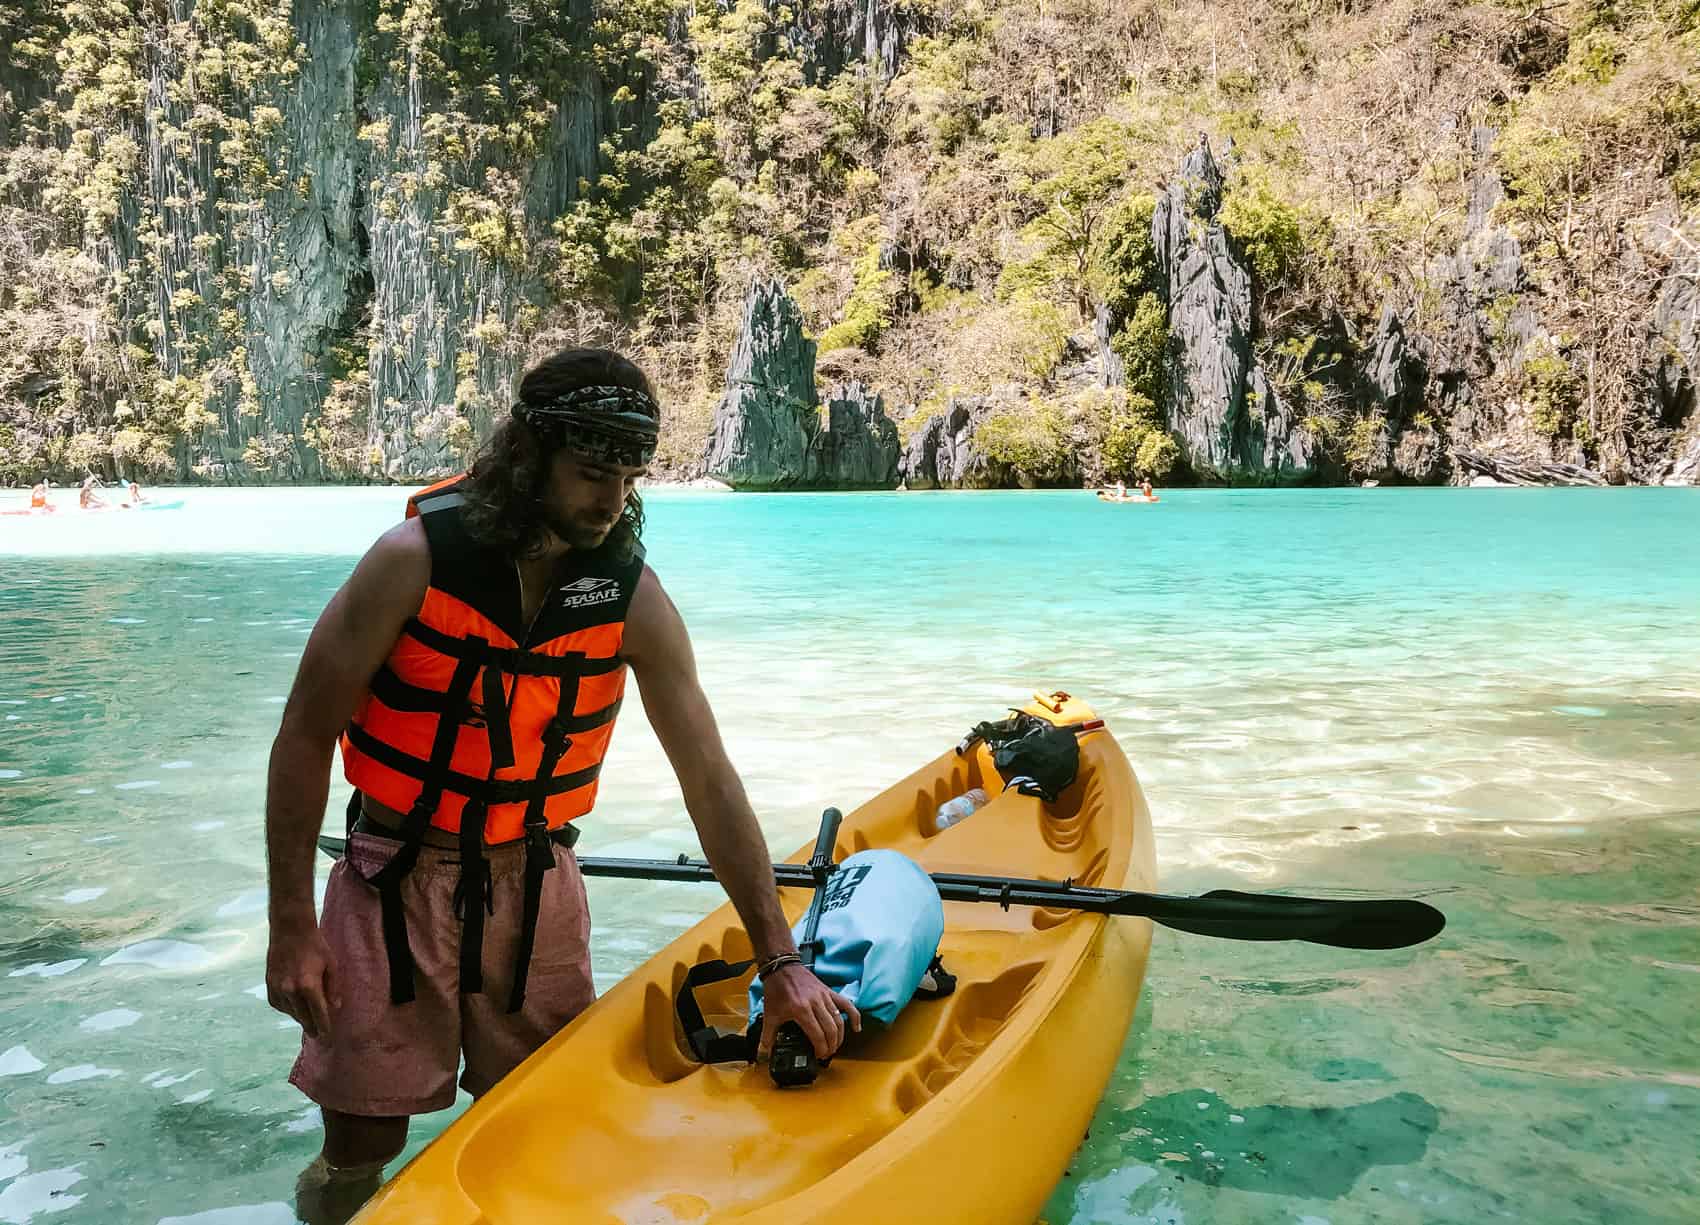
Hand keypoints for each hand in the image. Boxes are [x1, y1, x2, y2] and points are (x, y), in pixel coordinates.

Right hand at [266, 918, 340, 1038]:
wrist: (289, 931)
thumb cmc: (315, 946)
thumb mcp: (331, 965)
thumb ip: (333, 988)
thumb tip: (335, 1008)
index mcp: (309, 986)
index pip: (319, 1014)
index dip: (324, 1027)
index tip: (327, 1036)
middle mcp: (291, 991)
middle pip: (303, 1018)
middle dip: (312, 1027)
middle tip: (318, 1035)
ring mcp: (278, 989)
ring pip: (291, 1012)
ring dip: (300, 1017)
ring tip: (308, 1019)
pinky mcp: (269, 987)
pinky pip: (280, 1005)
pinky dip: (288, 1008)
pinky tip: (295, 1006)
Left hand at [756, 963, 861, 1060]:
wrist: (781, 967)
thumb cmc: (777, 989)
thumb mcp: (769, 1013)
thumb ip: (768, 1034)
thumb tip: (766, 1049)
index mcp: (801, 1010)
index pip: (817, 1035)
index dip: (820, 1049)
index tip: (819, 1056)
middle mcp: (815, 1003)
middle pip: (830, 1030)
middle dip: (831, 1046)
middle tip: (827, 1054)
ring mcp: (824, 997)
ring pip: (838, 1020)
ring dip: (839, 1036)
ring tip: (835, 1046)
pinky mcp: (829, 991)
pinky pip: (846, 1004)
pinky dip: (854, 1016)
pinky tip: (856, 1028)